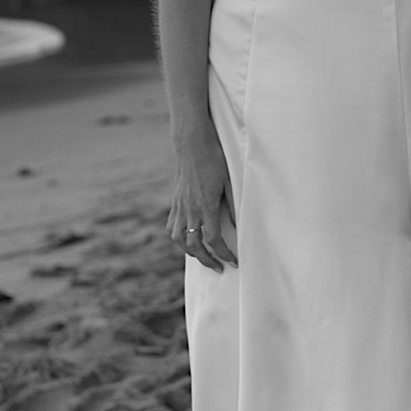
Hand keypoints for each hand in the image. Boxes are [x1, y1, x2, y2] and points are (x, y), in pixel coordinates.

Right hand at [168, 128, 238, 269]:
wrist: (192, 144)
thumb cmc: (214, 159)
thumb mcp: (229, 181)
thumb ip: (233, 206)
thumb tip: (238, 227)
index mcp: (206, 206)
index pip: (214, 239)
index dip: (224, 254)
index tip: (233, 261)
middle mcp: (190, 209)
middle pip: (194, 245)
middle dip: (207, 260)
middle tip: (219, 267)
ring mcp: (180, 206)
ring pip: (179, 239)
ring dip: (191, 253)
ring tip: (203, 258)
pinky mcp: (175, 202)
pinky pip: (172, 227)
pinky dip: (178, 238)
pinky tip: (186, 240)